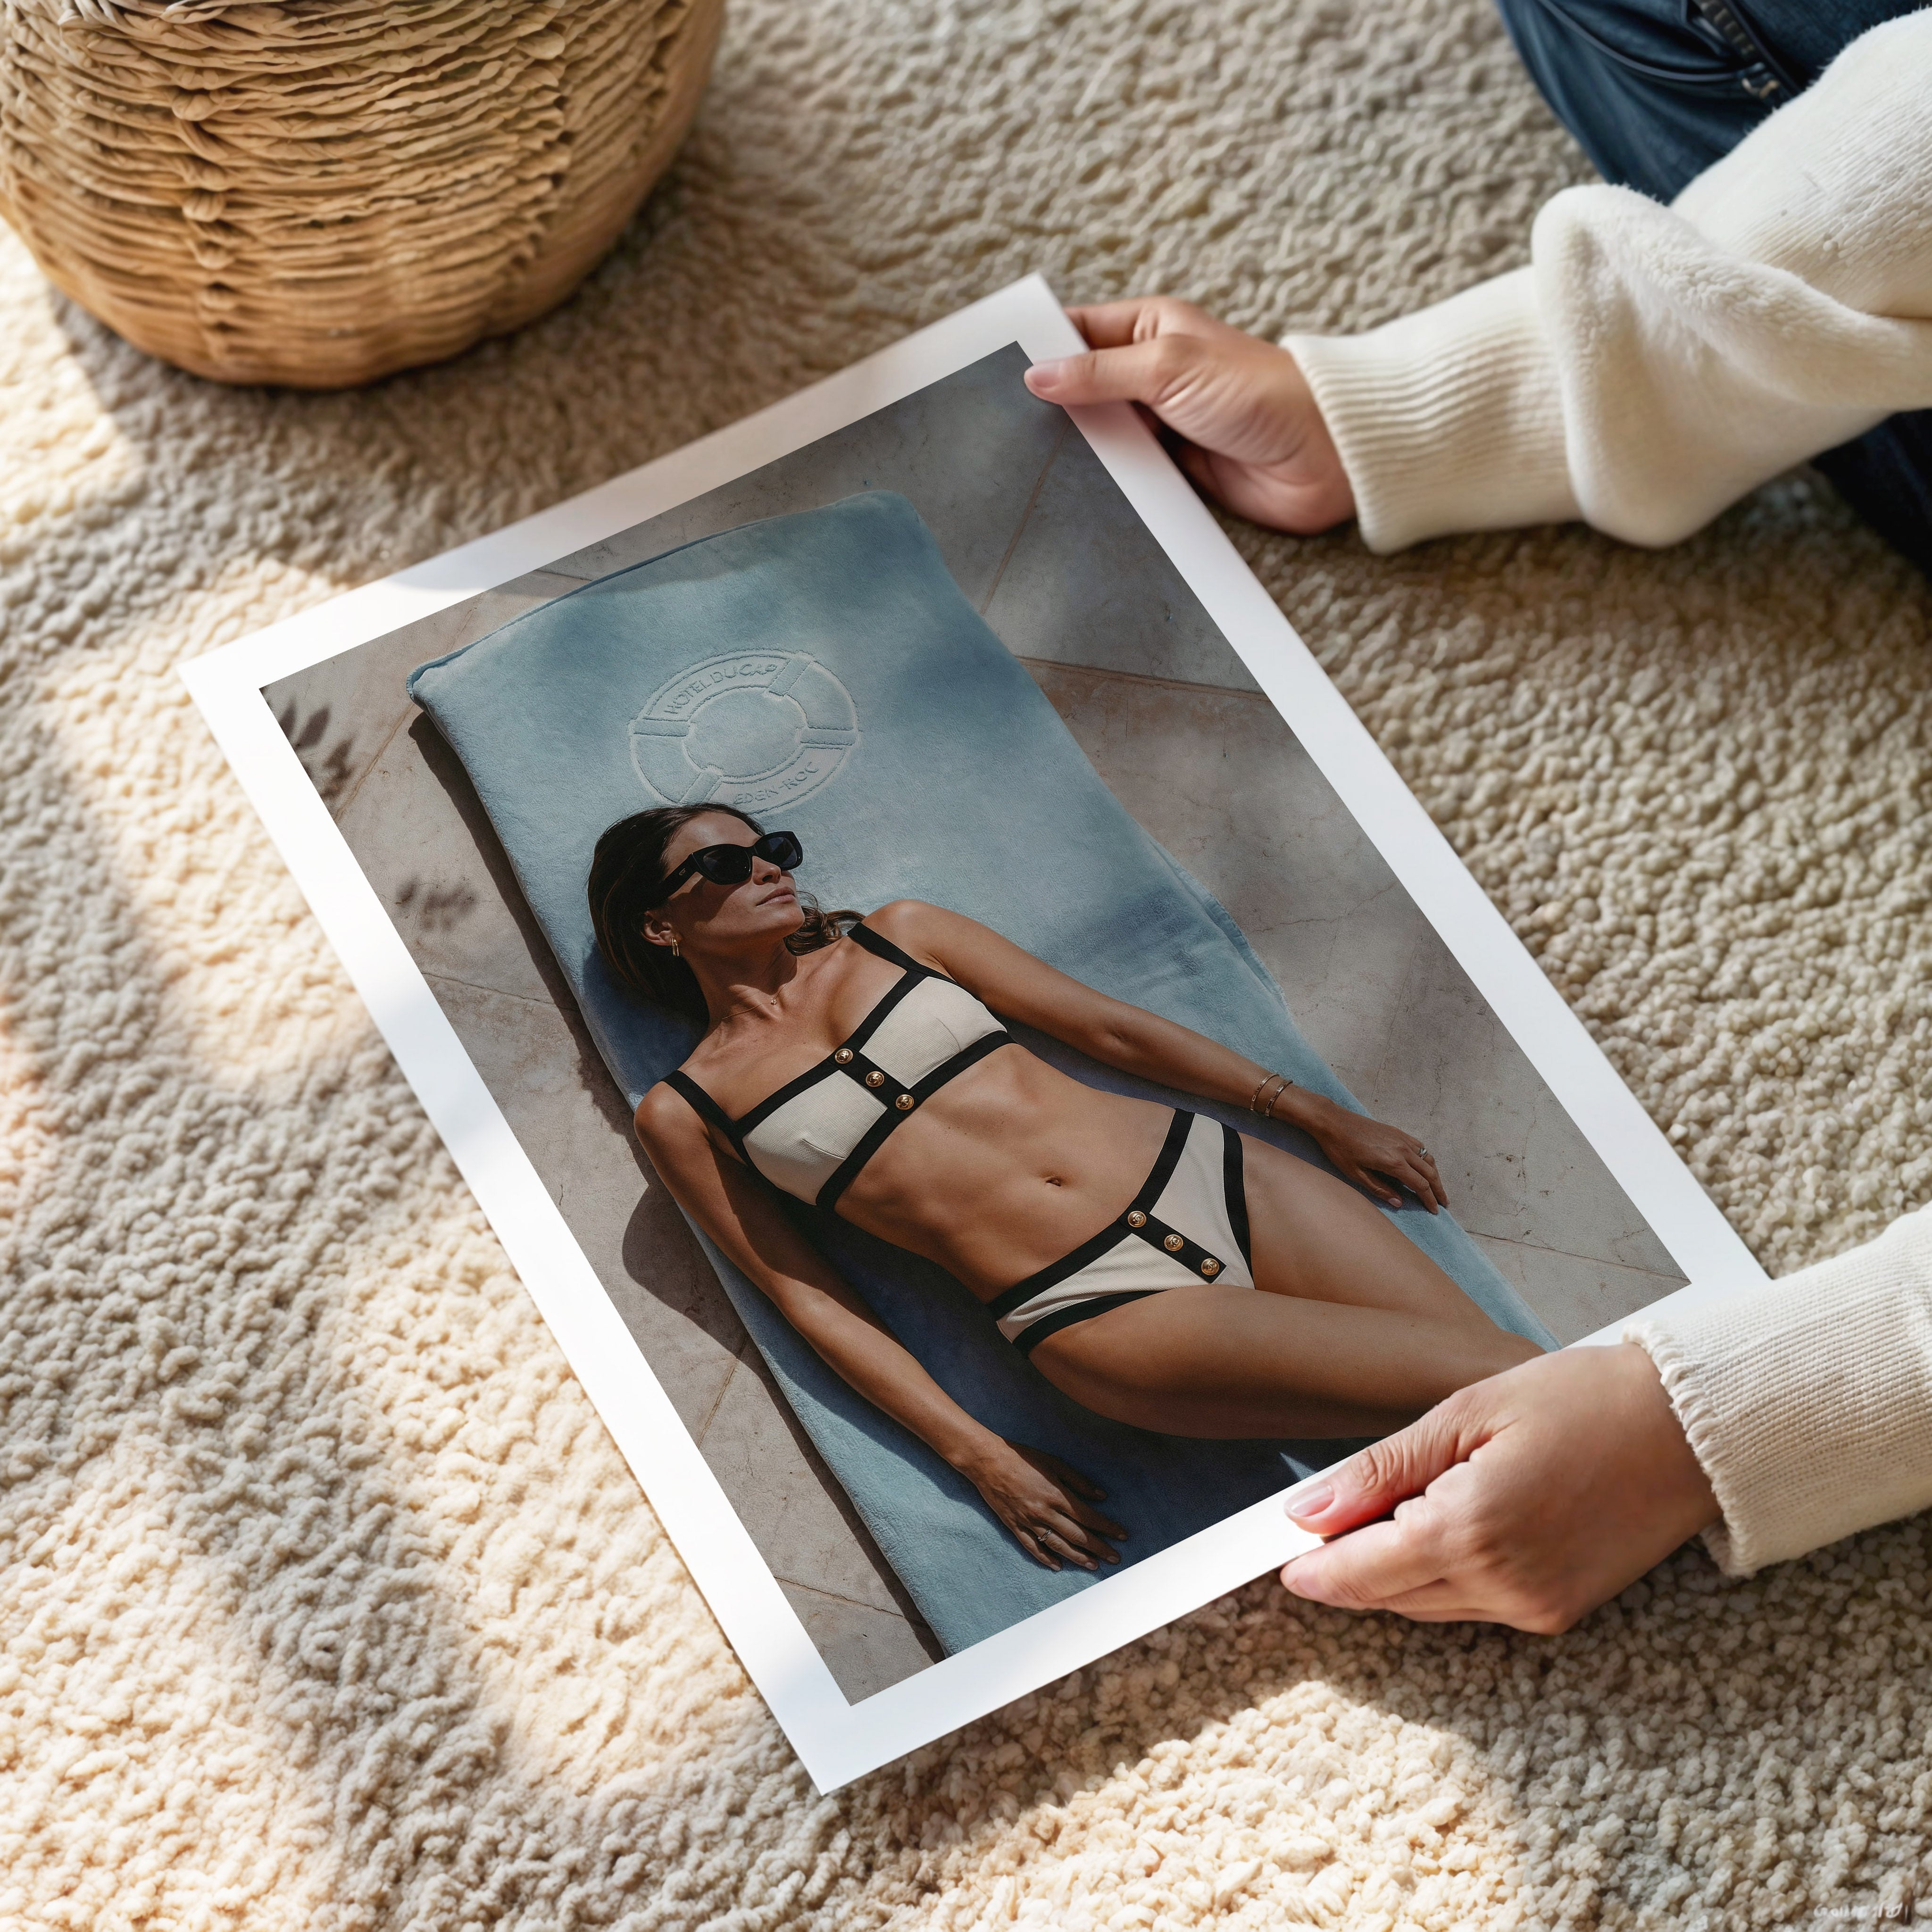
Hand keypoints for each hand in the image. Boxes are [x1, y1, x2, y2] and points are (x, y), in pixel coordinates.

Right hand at [959, 1439, 1128, 1570]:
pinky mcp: (1014, 1526)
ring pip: (1058, 1545)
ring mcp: (1029, 1521)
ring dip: (1078, 1557)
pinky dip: (1046, 1558)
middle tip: (1115, 1558)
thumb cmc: (1023, 1457)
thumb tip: (1101, 1496)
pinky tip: (1058, 1566)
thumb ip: (1078, 1481)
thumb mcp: (1054, 1462)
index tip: (1123, 1535)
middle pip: (1077, 1535)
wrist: (987, 1461)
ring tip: (1093, 1566)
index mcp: (1057, 1494)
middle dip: (1099, 1548)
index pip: (1088, 1516)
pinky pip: (1033, 1547)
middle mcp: (1045, 1512)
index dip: (1107, 1527)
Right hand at [1023, 297, 1353, 533]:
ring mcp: (1159, 423)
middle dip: (1048, 405)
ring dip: (1073, 448)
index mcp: (1150, 328)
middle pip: (1081, 387)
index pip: (1076, 332)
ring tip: (1022, 462)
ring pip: (1098, 435)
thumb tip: (1037, 375)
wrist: (1321, 456)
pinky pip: (1123, 474)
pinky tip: (1070, 490)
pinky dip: (1103, 481)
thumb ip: (1099, 373)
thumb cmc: (1258, 391)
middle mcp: (1151, 373)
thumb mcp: (1168, 367)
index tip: (993, 370)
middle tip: (999, 425)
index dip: (1038, 348)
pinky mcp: (1171, 469)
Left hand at [1279, 1344, 1720, 1631]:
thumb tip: (1307, 1511)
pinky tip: (1438, 1529)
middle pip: (1390, 1595)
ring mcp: (1536, 1608)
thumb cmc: (1582, 1400)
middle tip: (1320, 1527)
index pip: (1362, 1572)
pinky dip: (1442, 1576)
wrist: (1690, 1430)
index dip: (1315, 1568)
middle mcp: (1503, 1585)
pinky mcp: (1560, 1612)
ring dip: (1394, 1571)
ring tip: (1381, 1517)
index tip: (1281, 1559)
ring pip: (1429, 1606)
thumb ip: (1382, 1470)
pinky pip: (1474, 1607)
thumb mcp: (1466, 1414)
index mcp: (1472, 1530)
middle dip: (1349, 1566)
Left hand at [1299, 1094, 1445, 1212]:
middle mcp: (1403, 1150)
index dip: (1429, 1199)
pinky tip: (1425, 1166)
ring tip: (1437, 1187)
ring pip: (1427, 1159)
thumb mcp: (1356, 1174)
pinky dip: (1427, 1159)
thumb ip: (1380, 1189)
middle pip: (1429, 1172)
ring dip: (1435, 1174)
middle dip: (1438, 1189)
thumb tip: (1399, 1203)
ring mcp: (1402, 1139)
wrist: (1333, 1121)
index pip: (1420, 1185)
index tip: (1435, 1211)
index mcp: (1393, 1163)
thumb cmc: (1340, 1149)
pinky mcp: (1397, 1132)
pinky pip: (1420, 1147)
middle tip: (1444, 1203)